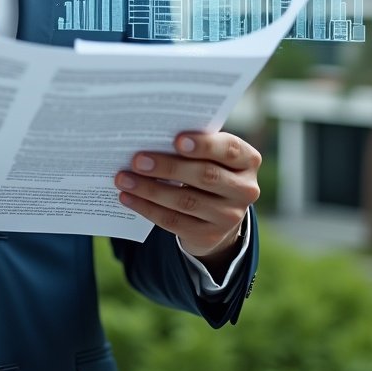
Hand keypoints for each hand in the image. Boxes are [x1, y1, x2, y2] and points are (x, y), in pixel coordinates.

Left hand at [114, 131, 259, 260]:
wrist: (218, 213)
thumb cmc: (207, 168)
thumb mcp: (210, 155)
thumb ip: (192, 144)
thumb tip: (150, 135)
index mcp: (248, 160)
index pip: (230, 149)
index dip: (205, 145)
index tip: (177, 140)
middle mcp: (245, 189)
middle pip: (205, 176)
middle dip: (168, 167)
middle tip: (137, 160)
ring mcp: (230, 216)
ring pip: (186, 201)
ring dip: (150, 189)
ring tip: (123, 178)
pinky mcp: (210, 235)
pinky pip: (174, 222)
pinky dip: (147, 208)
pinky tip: (128, 197)